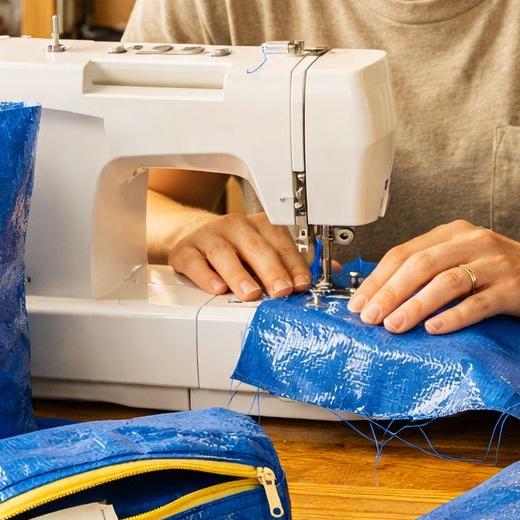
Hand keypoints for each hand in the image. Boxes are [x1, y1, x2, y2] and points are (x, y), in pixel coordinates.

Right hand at [168, 211, 312, 300]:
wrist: (191, 236)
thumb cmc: (235, 247)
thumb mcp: (266, 249)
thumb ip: (296, 261)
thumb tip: (333, 271)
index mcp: (259, 225)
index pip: (280, 243)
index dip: (293, 264)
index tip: (303, 284)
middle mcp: (235, 227)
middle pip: (255, 246)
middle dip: (271, 270)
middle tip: (282, 291)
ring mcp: (208, 237)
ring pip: (224, 253)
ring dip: (239, 275)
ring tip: (251, 294)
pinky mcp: (185, 251)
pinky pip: (195, 262)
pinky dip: (206, 275)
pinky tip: (217, 288)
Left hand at [344, 220, 519, 333]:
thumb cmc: (508, 274)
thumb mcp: (467, 262)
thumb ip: (433, 272)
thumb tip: (384, 298)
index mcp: (455, 233)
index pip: (405, 252)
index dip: (378, 278)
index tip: (357, 303)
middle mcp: (473, 242)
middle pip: (420, 264)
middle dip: (389, 292)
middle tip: (368, 317)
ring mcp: (496, 264)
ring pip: (446, 281)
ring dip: (415, 305)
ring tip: (394, 325)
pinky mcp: (515, 288)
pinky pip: (479, 302)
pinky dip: (453, 316)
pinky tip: (435, 329)